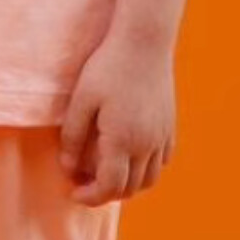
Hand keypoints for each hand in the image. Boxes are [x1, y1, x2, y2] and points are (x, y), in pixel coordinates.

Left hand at [58, 31, 176, 205]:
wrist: (144, 42)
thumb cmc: (107, 68)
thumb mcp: (81, 100)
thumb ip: (74, 137)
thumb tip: (69, 168)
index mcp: (122, 141)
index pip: (109, 187)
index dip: (90, 197)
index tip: (73, 192)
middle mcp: (146, 145)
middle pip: (130, 188)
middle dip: (105, 193)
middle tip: (83, 183)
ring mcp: (162, 136)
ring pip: (149, 179)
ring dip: (127, 185)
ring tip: (105, 173)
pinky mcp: (169, 126)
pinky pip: (162, 161)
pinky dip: (145, 169)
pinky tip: (128, 156)